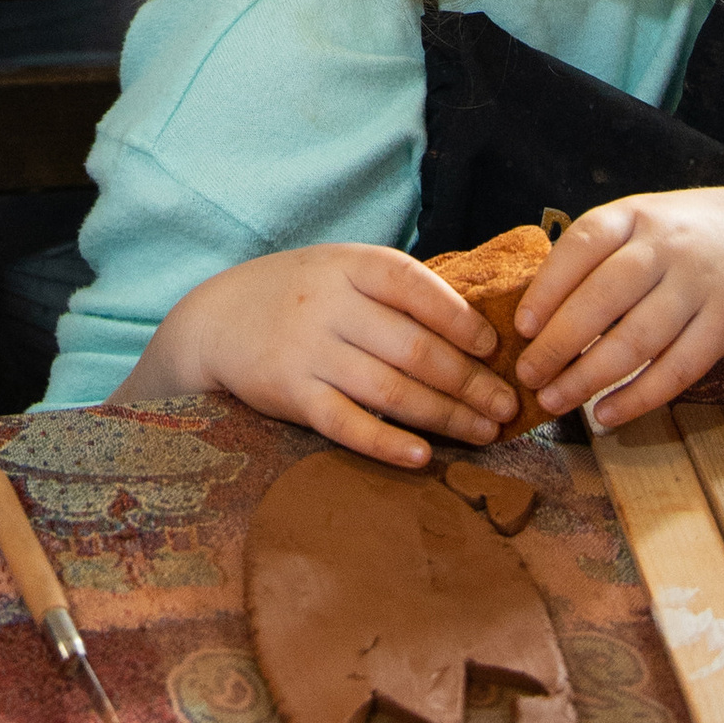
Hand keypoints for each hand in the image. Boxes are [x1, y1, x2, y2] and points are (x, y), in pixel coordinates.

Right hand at [145, 243, 518, 468]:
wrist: (216, 319)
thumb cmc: (298, 296)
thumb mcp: (340, 272)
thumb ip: (395, 294)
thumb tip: (475, 332)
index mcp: (348, 266)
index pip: (417, 288)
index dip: (462, 319)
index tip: (495, 348)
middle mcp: (328, 304)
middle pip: (414, 348)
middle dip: (469, 382)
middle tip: (506, 406)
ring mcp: (307, 350)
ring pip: (390, 390)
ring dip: (445, 416)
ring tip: (483, 433)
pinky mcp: (290, 395)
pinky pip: (346, 423)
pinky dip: (387, 443)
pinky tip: (422, 456)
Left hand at [513, 190, 723, 432]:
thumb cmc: (688, 237)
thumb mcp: (643, 223)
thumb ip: (599, 258)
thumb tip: (537, 313)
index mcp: (635, 216)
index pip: (580, 248)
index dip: (546, 289)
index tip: (521, 327)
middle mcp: (667, 247)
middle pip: (603, 299)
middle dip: (559, 344)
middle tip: (528, 376)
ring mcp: (700, 286)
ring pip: (636, 340)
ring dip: (589, 378)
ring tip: (556, 401)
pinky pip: (677, 370)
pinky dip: (637, 398)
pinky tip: (606, 415)